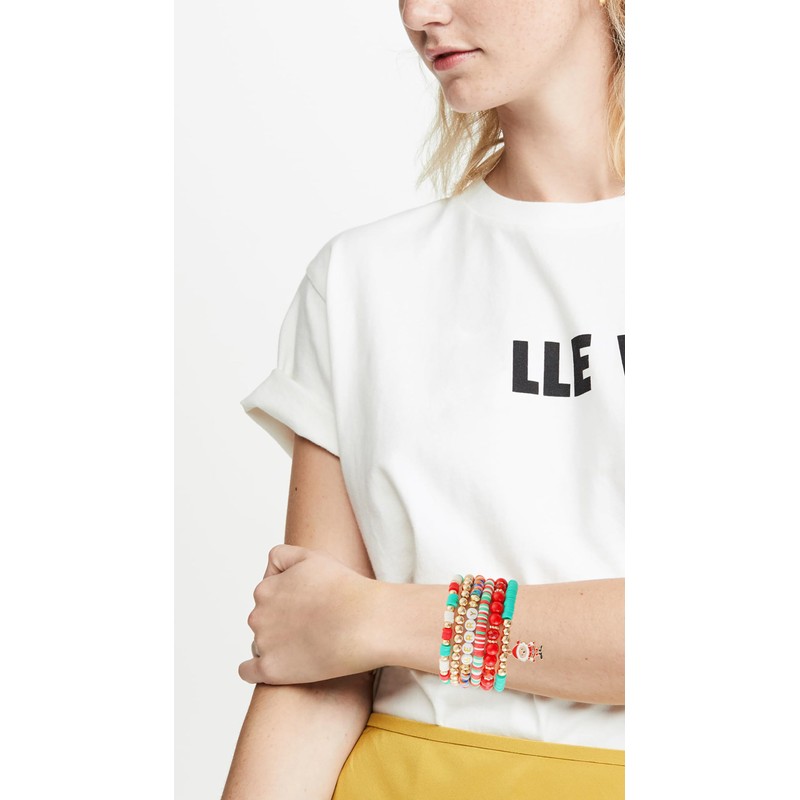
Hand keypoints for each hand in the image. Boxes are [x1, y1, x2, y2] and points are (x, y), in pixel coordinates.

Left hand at [238, 544, 378, 684]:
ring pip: (261, 644)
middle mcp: (258, 615)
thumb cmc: (345, 588)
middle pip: (263, 620)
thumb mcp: (310, 557)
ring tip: (309, 645)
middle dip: (282, 622)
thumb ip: (282, 556)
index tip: (309, 607)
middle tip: (313, 627)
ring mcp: (263, 643)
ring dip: (277, 645)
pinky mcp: (271, 670)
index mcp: (265, 589)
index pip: (267, 595)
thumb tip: (268, 572)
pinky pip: (248, 672)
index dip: (289, 600)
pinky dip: (257, 670)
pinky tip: (278, 667)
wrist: (366, 622)